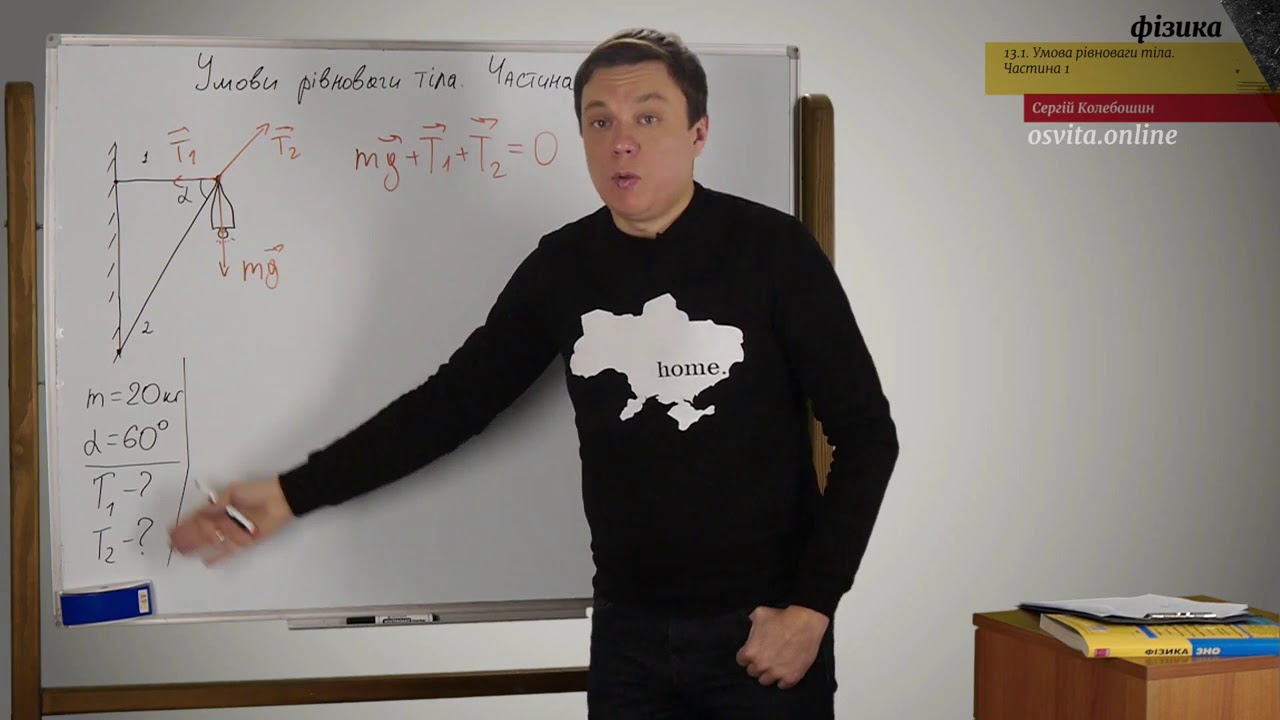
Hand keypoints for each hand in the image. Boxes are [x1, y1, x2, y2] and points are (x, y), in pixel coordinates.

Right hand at [168, 476, 293, 565]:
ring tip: (183, 553)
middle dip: (187, 538)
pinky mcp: (244, 542)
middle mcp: (224, 521)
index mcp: (219, 508)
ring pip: (211, 542)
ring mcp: (233, 532)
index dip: (185, 525)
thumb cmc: (256, 491)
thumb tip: (199, 514)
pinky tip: (206, 562)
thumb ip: (216, 505)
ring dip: (197, 547)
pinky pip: (229, 551)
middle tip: (173, 545)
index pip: (198, 518)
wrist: (280, 499)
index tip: (171, 531)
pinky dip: (219, 556)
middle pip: (202, 532)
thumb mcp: (233, 492)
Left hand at [735, 605, 829, 688]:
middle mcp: (762, 665)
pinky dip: (783, 680)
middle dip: (757, 665)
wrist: (806, 622)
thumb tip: (749, 623)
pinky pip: (782, 685)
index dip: (747, 655)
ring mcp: (777, 673)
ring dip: (768, 674)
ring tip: (774, 666)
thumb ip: (751, 621)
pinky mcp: (791, 677)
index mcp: (751, 652)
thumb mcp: (760, 613)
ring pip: (765, 681)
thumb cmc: (782, 616)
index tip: (753, 652)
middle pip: (752, 672)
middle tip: (765, 657)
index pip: (741, 661)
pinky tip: (785, 672)